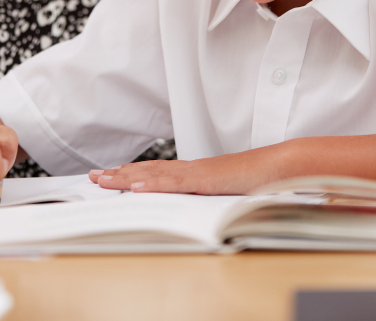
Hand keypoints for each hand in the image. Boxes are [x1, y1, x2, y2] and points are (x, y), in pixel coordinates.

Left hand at [88, 146, 284, 194]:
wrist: (280, 167)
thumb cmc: (259, 180)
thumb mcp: (227, 193)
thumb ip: (209, 198)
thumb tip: (195, 208)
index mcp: (195, 174)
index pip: (156, 173)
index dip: (132, 174)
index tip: (111, 176)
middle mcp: (191, 170)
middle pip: (148, 172)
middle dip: (120, 174)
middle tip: (95, 176)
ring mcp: (197, 173)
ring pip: (155, 175)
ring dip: (127, 177)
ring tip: (104, 179)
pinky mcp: (206, 180)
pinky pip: (176, 183)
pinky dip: (154, 185)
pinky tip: (136, 187)